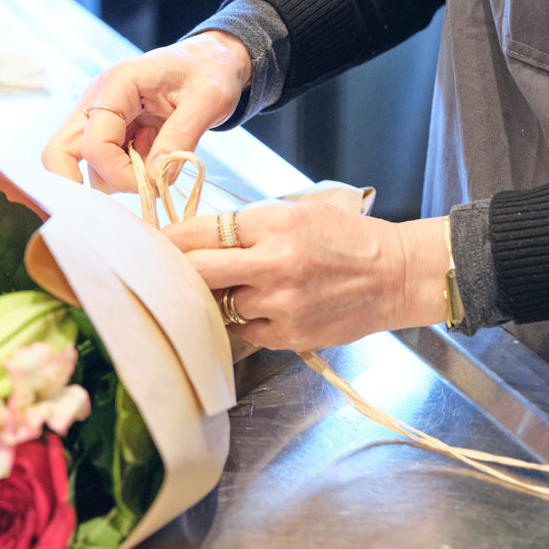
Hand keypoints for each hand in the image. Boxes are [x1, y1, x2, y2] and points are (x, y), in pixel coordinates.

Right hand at [41, 31, 251, 191]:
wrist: (212, 60)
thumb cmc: (211, 71)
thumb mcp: (208, 99)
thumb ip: (181, 137)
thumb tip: (155, 179)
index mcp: (117, 83)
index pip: (94, 143)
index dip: (120, 174)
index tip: (155, 184)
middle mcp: (97, 99)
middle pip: (59, 152)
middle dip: (85, 185)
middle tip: (124, 198)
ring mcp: (99, 116)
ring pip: (82, 165)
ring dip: (116, 178)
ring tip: (156, 164)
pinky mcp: (109, 130)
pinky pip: (102, 164)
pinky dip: (125, 173)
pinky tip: (152, 158)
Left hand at [163, 203, 449, 350]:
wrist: (393, 275)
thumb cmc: (342, 238)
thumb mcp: (293, 213)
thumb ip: (244, 226)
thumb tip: (189, 239)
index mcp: (271, 224)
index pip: (196, 232)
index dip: (167, 239)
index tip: (155, 243)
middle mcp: (273, 265)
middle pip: (195, 272)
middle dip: (176, 271)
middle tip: (166, 271)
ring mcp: (279, 305)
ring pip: (216, 306)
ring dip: (214, 298)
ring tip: (227, 288)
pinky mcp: (287, 336)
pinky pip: (242, 331)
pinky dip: (240, 321)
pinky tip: (255, 307)